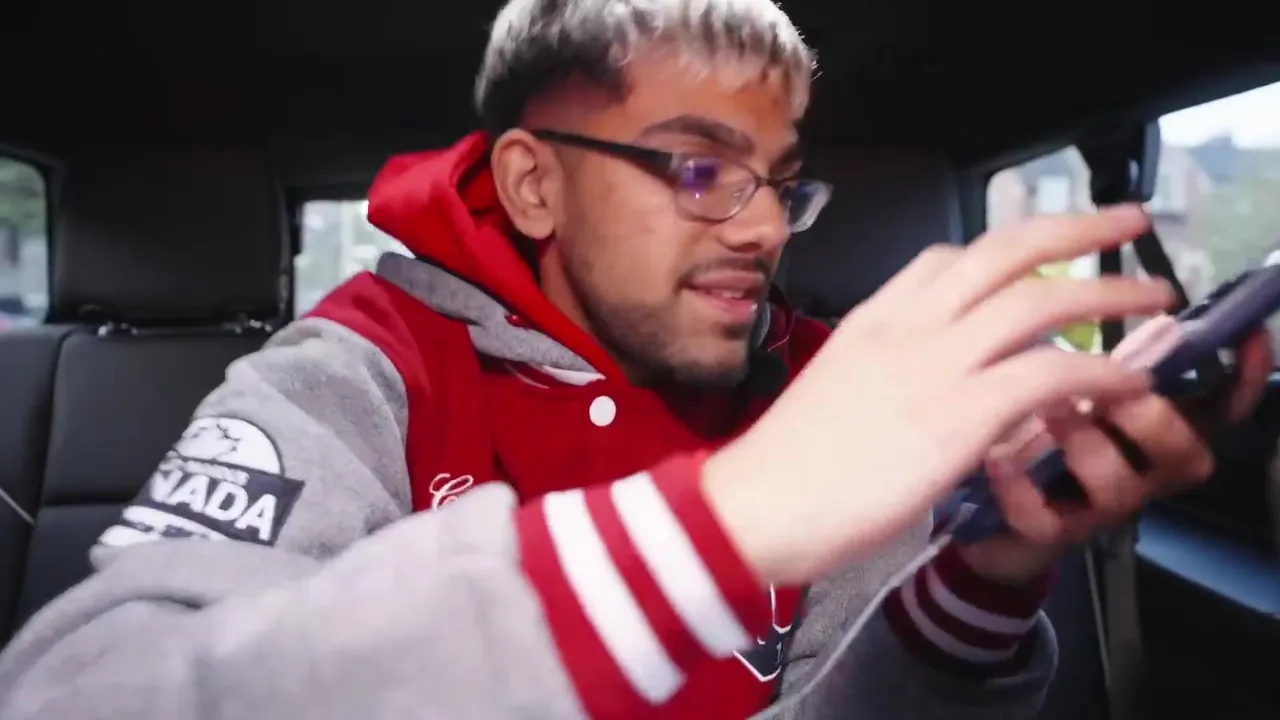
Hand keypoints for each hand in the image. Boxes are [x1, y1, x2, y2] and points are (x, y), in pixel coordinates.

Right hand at [701, 205, 1174, 586]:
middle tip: (1125, 223)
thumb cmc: (784, 465)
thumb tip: (918, 387)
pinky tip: (1128, 380)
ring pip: (1041, 299)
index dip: (1002, 254)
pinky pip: (1051, 374)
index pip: (943, 258)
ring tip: (1152, 296)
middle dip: (1076, 229)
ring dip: (1108, 293)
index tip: (1034, 265)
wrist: (759, 504)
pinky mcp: (962, 415)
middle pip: (1006, 250)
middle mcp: (909, 325)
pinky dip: (1100, 373)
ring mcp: (937, 364)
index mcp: (873, 318)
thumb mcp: (831, 390)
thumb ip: (881, 371)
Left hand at [959, 317, 1274, 585]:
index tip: (1251, 335)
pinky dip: (1022, 489)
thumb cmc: (1049, 435)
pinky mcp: (1051, 533)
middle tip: (1116, 386)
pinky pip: (1046, 520)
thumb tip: (1119, 299)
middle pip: (1185, 455)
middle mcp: (1142, 470)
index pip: (1221, 406)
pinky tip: (998, 457)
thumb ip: (1106, 355)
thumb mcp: (1077, 385)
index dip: (1244, 377)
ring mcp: (1099, 507)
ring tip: (1050, 410)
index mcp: (1158, 431)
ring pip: (1117, 487)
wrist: (995, 512)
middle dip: (1155, 418)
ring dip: (1086, 444)